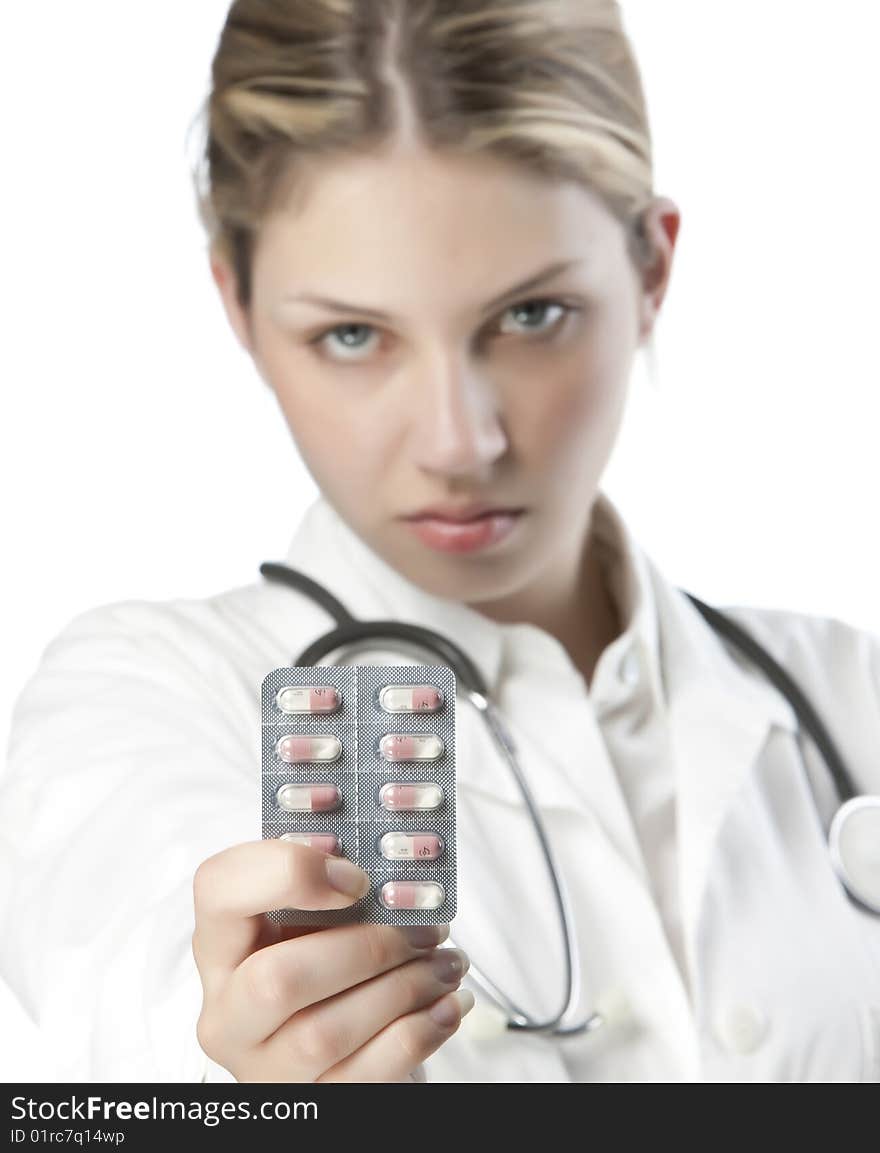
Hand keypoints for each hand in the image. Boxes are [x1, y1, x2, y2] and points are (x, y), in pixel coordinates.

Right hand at [192, 839, 472, 1081]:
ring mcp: (266, 1069)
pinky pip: (369, 1076)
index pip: (219, 890)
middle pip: (277, 979)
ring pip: (325, 1034)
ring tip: (446, 962)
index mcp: (220, 946)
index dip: (286, 874)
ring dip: (404, 988)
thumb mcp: (314, 918)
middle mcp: (229, 1014)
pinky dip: (420, 1032)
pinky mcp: (316, 1104)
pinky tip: (447, 1003)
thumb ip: (332, 883)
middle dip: (366, 948)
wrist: (340, 1049)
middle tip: (424, 929)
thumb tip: (390, 865)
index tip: (355, 877)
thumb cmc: (328, 963)